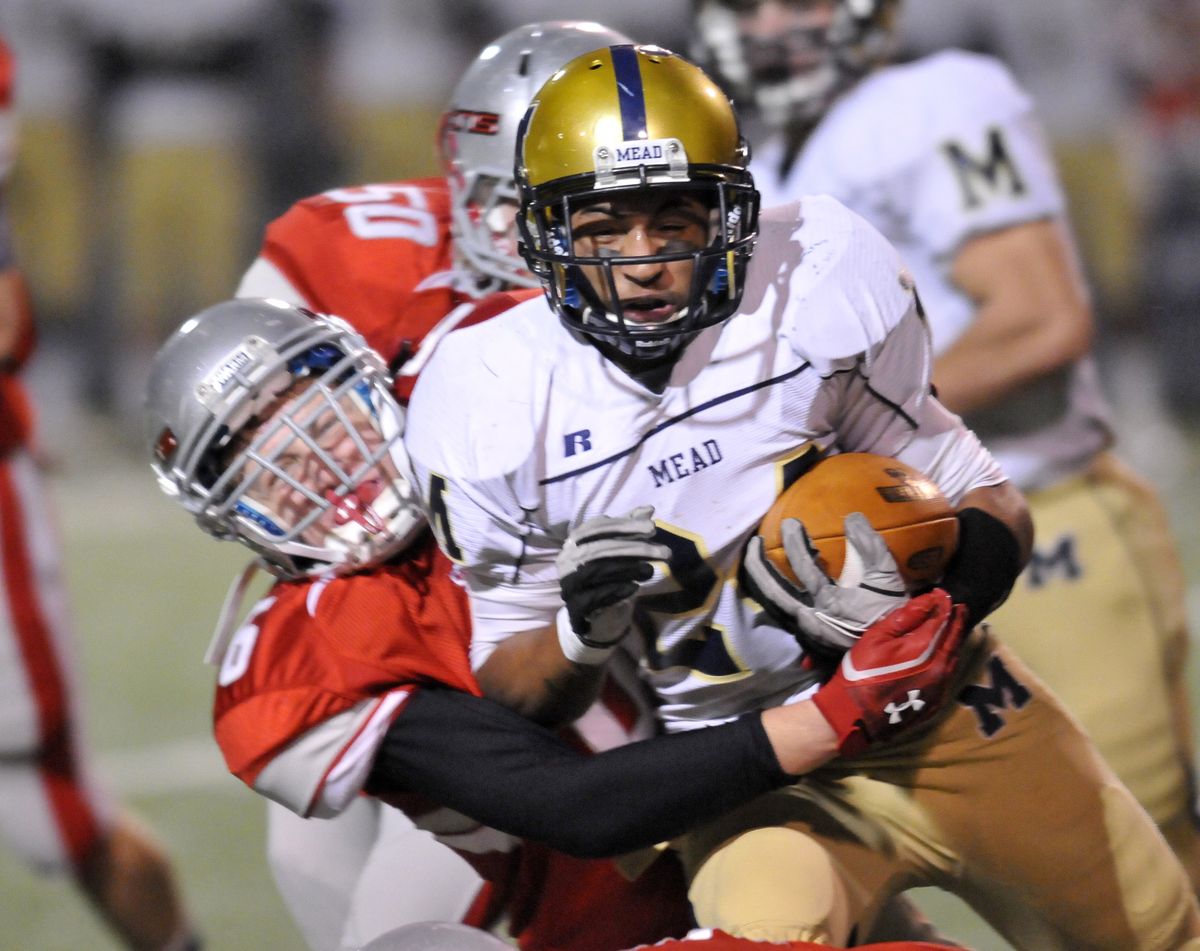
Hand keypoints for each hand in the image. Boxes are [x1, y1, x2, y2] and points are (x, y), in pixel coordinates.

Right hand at [556, 506, 670, 663]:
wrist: (597, 617)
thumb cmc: (609, 576)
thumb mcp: (621, 550)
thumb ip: (630, 529)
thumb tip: (649, 509)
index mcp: (575, 541)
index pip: (598, 527)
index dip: (625, 525)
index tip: (653, 528)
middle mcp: (566, 559)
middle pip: (599, 548)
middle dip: (633, 547)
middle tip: (663, 551)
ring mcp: (567, 583)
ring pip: (595, 570)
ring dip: (626, 568)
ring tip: (650, 570)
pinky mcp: (573, 606)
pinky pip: (592, 596)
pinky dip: (614, 590)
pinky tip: (633, 588)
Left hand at [743, 513, 907, 657]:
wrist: (893, 655)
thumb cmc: (890, 612)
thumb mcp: (886, 577)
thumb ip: (869, 546)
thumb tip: (852, 517)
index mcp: (830, 601)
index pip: (804, 567)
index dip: (794, 542)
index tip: (789, 522)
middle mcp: (811, 618)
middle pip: (774, 591)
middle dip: (759, 565)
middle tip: (754, 543)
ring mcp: (806, 631)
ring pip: (773, 606)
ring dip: (761, 583)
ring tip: (755, 561)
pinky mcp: (807, 640)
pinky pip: (781, 617)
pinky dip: (771, 599)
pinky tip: (768, 586)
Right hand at [810, 588, 967, 756]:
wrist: (855, 715)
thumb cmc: (862, 672)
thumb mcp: (876, 638)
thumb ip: (905, 618)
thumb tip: (928, 600)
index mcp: (925, 649)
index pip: (942, 620)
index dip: (943, 604)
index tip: (941, 593)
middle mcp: (940, 668)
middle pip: (954, 639)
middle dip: (956, 620)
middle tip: (957, 607)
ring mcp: (940, 688)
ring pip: (954, 658)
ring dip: (953, 641)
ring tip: (951, 628)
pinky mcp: (936, 702)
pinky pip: (948, 675)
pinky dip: (947, 661)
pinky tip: (940, 656)